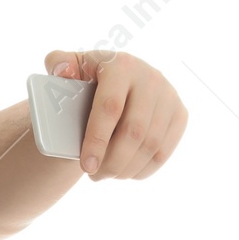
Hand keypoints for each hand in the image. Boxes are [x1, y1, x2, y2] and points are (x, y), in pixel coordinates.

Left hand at [42, 49, 187, 180]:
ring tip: (106, 175)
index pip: (110, 108)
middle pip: (134, 131)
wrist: (119, 80)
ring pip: (151, 145)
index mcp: (121, 66)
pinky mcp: (179, 113)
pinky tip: (126, 173)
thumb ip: (59, 64)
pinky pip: (165, 150)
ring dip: (126, 168)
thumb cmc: (87, 79)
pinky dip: (144, 169)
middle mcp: (150, 77)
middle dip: (112, 162)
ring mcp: (169, 95)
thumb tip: (61, 67)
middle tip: (94, 175)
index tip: (86, 166)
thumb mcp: (69, 67)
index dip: (98, 140)